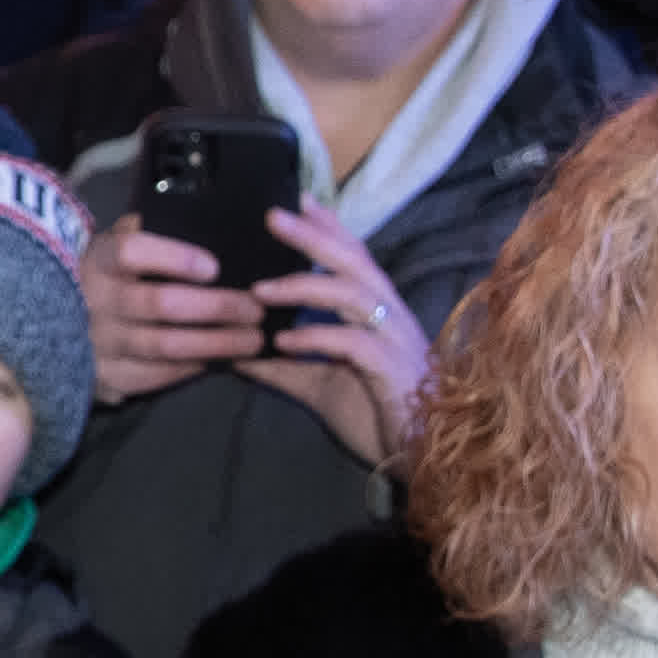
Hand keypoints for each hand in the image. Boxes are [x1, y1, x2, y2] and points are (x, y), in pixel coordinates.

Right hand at [83, 214, 267, 401]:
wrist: (58, 321)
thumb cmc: (107, 274)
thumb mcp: (116, 243)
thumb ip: (148, 231)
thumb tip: (199, 219)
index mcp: (99, 259)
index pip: (131, 252)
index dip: (175, 258)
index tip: (213, 266)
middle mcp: (94, 300)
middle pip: (161, 303)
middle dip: (217, 307)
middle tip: (254, 309)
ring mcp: (98, 341)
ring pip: (165, 345)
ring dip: (216, 343)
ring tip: (252, 339)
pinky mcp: (106, 375)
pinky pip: (156, 375)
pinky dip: (193, 367)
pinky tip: (220, 360)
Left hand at [238, 201, 431, 471]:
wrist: (419, 458)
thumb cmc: (376, 415)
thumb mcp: (319, 385)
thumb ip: (284, 366)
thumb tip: (238, 353)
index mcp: (376, 312)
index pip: (353, 257)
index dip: (328, 227)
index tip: (297, 199)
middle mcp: (388, 316)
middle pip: (352, 261)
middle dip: (313, 235)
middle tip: (272, 216)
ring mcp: (393, 339)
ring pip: (352, 293)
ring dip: (303, 285)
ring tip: (259, 288)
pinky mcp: (391, 369)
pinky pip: (353, 342)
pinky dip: (316, 337)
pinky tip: (283, 341)